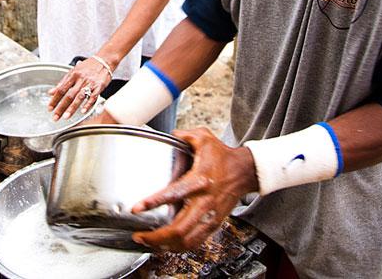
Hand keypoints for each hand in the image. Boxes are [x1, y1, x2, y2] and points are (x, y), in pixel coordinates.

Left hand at [47, 56, 112, 119]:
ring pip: (80, 97)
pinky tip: (83, 111)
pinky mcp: (99, 87)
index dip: (54, 99)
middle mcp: (81, 79)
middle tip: (56, 117)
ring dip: (72, 108)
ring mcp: (90, 83)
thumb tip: (51, 92)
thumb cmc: (88, 66)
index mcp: (73, 75)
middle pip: (69, 95)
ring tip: (66, 116)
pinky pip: (93, 97)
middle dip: (61, 107)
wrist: (104, 60)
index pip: (61, 89)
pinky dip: (87, 104)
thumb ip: (62, 83)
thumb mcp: (73, 71)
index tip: (50, 108)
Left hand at [130, 127, 258, 251]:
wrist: (245, 171)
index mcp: (199, 181)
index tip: (136, 208)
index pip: (174, 194)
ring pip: (187, 240)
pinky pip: (195, 242)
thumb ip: (185, 135)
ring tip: (148, 243)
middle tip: (139, 236)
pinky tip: (165, 246)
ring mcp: (210, 216)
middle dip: (157, 237)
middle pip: (180, 229)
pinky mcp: (214, 224)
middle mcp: (205, 202)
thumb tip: (170, 134)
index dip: (153, 202)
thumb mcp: (204, 138)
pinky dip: (179, 247)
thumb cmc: (223, 156)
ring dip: (166, 246)